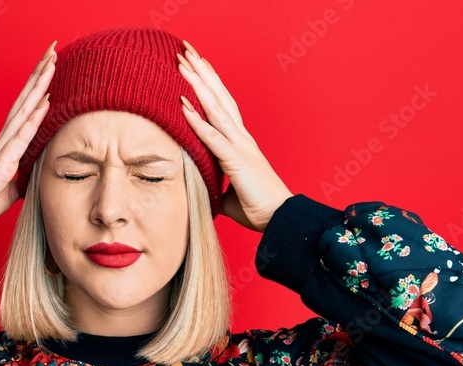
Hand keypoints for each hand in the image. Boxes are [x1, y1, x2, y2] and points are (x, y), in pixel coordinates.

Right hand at [0, 40, 56, 232]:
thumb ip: (21, 176)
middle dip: (39, 75)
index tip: (50, 69)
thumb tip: (33, 173)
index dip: (37, 89)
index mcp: (5, 146)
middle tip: (52, 50)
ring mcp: (2, 149)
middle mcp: (3, 141)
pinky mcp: (1, 163)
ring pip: (24, 111)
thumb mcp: (8, 189)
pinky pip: (21, 137)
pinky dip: (35, 119)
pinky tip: (46, 102)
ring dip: (39, 86)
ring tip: (52, 63)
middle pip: (24, 101)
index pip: (25, 111)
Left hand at [176, 40, 292, 232]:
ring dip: (198, 86)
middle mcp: (241, 138)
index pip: (221, 105)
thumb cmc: (257, 207)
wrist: (279, 218)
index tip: (194, 64)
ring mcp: (240, 147)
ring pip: (216, 109)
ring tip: (183, 64)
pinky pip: (213, 138)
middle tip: (185, 49)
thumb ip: (214, 182)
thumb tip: (200, 186)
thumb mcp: (228, 191)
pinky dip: (197, 121)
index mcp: (240, 142)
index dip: (208, 84)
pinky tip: (183, 106)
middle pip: (218, 97)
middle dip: (201, 72)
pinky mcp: (237, 161)